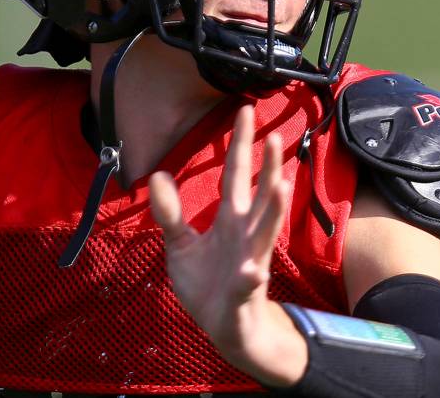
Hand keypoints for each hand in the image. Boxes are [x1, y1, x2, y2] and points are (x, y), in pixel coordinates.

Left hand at [148, 104, 307, 386]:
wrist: (223, 328)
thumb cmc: (206, 282)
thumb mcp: (180, 244)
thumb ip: (169, 212)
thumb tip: (158, 176)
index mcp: (230, 220)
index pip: (236, 174)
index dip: (240, 144)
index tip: (246, 111)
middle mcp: (245, 235)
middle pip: (258, 195)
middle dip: (268, 167)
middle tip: (276, 136)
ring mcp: (249, 262)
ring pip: (264, 232)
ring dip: (273, 210)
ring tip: (281, 184)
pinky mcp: (243, 292)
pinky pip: (248, 283)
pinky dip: (250, 276)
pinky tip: (252, 270)